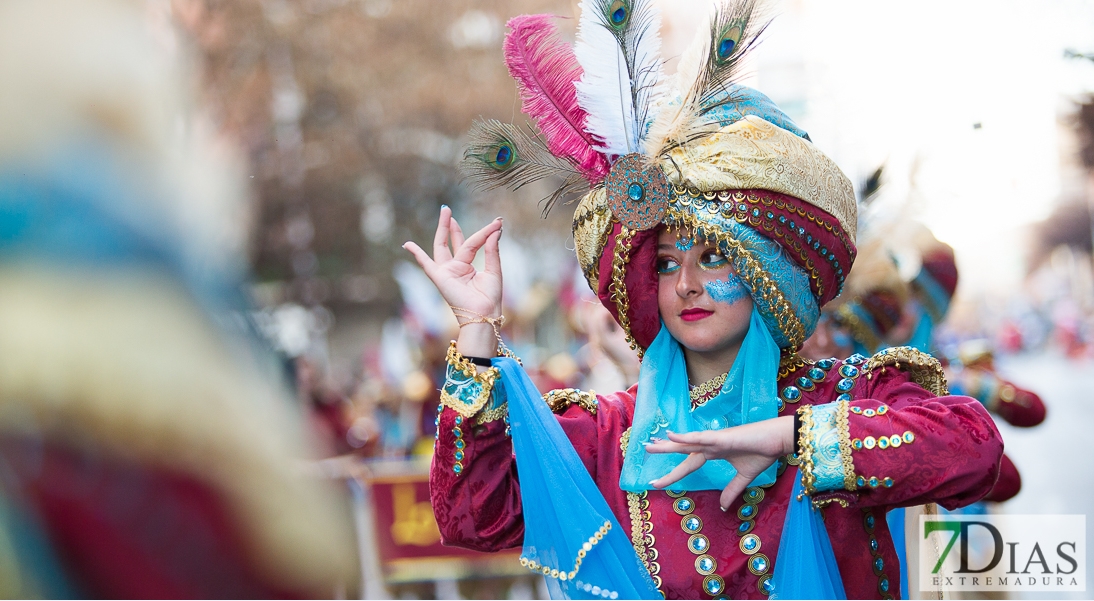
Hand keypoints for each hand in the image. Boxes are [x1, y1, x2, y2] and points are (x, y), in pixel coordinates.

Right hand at [403, 206, 502, 318]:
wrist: (484, 313)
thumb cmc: (490, 297)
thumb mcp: (494, 270)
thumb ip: (492, 249)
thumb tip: (495, 230)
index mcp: (469, 267)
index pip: (474, 243)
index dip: (486, 232)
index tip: (498, 222)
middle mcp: (456, 267)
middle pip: (453, 242)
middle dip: (452, 226)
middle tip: (448, 209)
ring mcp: (447, 271)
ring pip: (442, 246)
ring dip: (442, 229)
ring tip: (444, 211)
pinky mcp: (440, 277)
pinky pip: (426, 264)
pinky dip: (416, 254)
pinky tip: (407, 245)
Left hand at [644, 415, 794, 509]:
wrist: (779, 441)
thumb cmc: (763, 453)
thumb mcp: (744, 477)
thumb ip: (732, 490)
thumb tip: (722, 507)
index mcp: (714, 453)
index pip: (688, 464)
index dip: (673, 473)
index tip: (657, 482)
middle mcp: (711, 445)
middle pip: (682, 449)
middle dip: (664, 451)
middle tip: (645, 449)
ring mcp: (715, 440)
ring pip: (686, 443)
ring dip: (668, 444)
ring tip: (650, 445)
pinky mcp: (723, 438)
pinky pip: (700, 438)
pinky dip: (686, 437)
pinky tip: (672, 435)